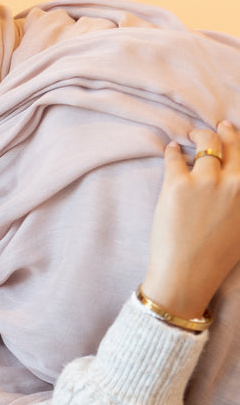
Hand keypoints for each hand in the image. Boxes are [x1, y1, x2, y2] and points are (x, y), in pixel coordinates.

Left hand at [141, 121, 239, 318]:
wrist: (187, 275)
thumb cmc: (214, 260)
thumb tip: (236, 187)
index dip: (239, 141)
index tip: (233, 133)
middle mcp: (234, 184)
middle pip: (231, 144)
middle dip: (224, 132)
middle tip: (216, 128)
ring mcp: (206, 182)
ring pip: (205, 145)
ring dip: (199, 137)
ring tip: (190, 136)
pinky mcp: (178, 185)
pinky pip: (175, 157)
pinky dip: (173, 151)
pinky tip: (171, 149)